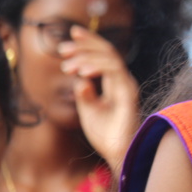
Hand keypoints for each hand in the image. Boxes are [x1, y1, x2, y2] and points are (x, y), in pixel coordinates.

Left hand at [59, 26, 139, 172]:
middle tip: (63, 48)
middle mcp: (123, 80)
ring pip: (110, 57)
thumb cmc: (106, 134)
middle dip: (86, 44)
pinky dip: (98, 67)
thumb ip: (84, 92)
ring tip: (67, 66)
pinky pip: (115, 71)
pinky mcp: (128, 94)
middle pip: (108, 51)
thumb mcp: (88, 110)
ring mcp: (127, 86)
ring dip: (87, 56)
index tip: (70, 37)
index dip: (89, 42)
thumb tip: (79, 78)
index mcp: (115, 82)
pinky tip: (82, 72)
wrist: (117, 154)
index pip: (104, 55)